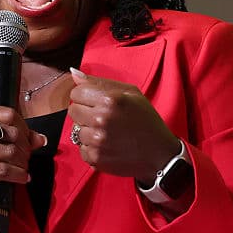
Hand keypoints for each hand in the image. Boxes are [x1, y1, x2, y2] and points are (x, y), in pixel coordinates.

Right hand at [0, 107, 46, 230]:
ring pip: (11, 151)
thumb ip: (9, 137)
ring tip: (23, 168)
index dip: (23, 126)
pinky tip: (21, 177)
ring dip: (23, 163)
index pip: (7, 113)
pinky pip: (6, 170)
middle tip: (26, 157)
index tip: (27, 138)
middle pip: (12, 132)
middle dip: (25, 147)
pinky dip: (19, 175)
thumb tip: (39, 138)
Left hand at [67, 68, 179, 185]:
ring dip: (89, 131)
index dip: (86, 97)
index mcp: (109, 100)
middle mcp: (101, 120)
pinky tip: (107, 145)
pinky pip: (81, 149)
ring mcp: (97, 140)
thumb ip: (100, 82)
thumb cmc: (146, 120)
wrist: (159, 153)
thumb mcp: (131, 93)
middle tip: (103, 118)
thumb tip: (74, 74)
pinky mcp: (95, 158)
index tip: (96, 102)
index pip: (76, 93)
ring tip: (107, 133)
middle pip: (73, 111)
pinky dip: (91, 148)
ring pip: (76, 131)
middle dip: (85, 113)